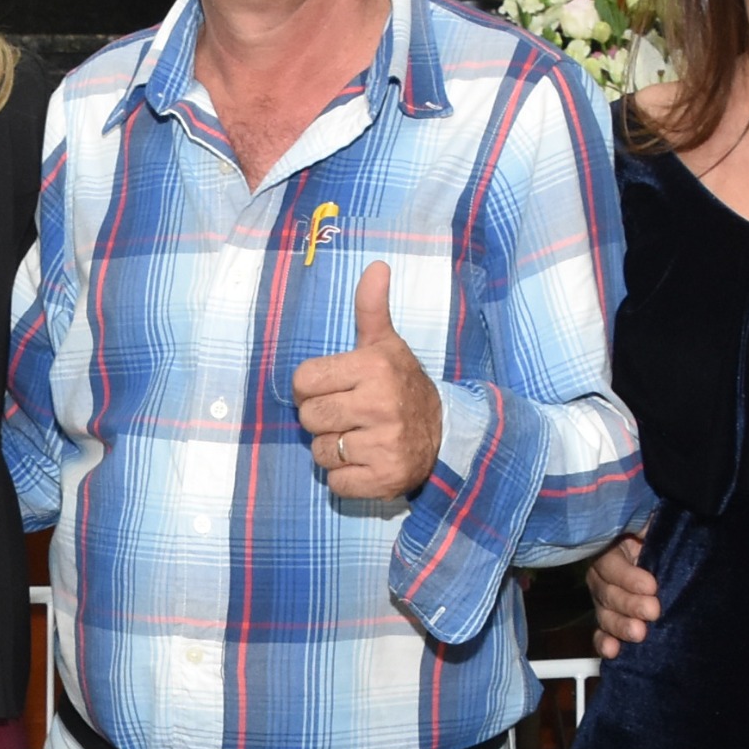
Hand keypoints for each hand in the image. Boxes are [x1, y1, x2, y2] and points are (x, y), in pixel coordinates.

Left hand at [289, 262, 441, 500]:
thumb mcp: (386, 344)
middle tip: (348, 415)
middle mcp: (381, 405)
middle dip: (322, 420)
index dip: (312, 387)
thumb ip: (371, 308)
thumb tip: (375, 265)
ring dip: (333, 450)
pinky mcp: (386, 479)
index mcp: (374, 368)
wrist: (444, 434)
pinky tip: (366, 461)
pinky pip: (337, 483)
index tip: (335, 388)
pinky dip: (346, 477)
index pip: (304, 381)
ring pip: (320, 453)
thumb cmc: (401, 385)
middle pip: (309, 418)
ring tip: (360, 438)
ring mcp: (385, 444)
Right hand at [587, 529, 660, 644]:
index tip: (651, 585)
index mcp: (609, 548)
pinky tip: (614, 651)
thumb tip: (648, 530)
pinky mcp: (610, 617)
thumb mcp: (650, 523)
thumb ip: (646, 526)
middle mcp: (601, 575)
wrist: (663, 550)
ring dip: (620, 627)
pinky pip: (602, 632)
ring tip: (639, 634)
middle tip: (652, 611)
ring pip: (604, 615)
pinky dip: (606, 643)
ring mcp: (603, 599)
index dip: (629, 577)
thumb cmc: (656, 534)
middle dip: (630, 605)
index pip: (611, 565)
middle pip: (607, 593)